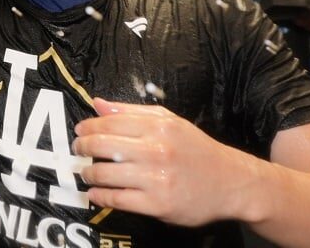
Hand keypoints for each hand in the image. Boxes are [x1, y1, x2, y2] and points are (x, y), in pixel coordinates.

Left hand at [73, 98, 259, 226]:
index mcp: (159, 126)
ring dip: (88, 173)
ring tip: (86, 172)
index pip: (109, 123)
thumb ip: (132, 112)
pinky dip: (99, 195)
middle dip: (82, 148)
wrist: (231, 183)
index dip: (88, 127)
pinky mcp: (157, 205)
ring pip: (105, 174)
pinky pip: (117, 199)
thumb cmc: (196, 150)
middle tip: (78, 150)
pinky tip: (95, 192)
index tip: (80, 131)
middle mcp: (157, 150)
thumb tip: (98, 104)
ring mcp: (157, 179)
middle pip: (102, 146)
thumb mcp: (170, 122)